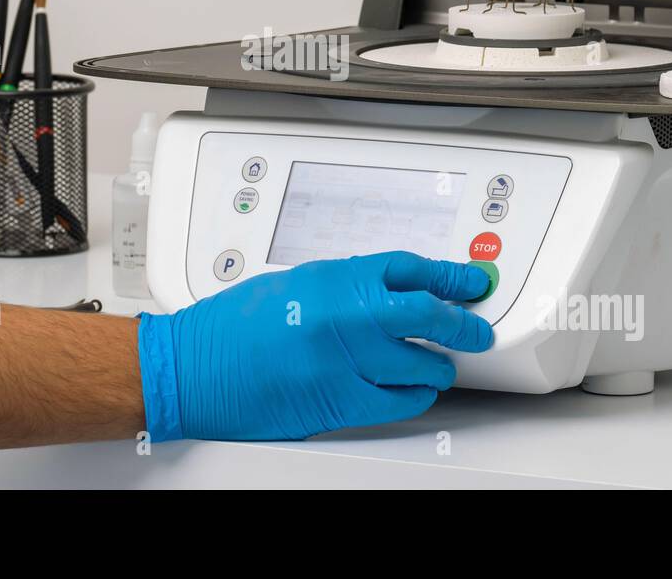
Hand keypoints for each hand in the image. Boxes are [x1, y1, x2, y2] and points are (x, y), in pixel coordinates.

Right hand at [137, 251, 493, 441]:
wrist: (196, 366)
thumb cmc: (235, 325)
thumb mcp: (297, 283)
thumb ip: (346, 286)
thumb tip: (392, 292)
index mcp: (333, 278)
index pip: (410, 269)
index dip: (448, 275)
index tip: (469, 281)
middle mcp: (343, 316)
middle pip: (428, 314)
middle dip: (462, 322)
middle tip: (476, 328)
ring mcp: (343, 361)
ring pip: (420, 364)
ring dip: (439, 365)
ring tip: (442, 364)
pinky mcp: (337, 401)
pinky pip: (398, 401)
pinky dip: (416, 397)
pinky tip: (417, 391)